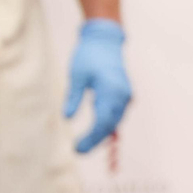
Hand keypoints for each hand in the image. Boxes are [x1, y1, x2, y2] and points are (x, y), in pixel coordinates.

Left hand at [64, 19, 132, 152]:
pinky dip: (106, 125)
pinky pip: (116, 115)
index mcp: (111, 91)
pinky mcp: (124, 95)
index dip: (91, 138)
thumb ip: (73, 97)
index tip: (77, 148)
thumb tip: (67, 118)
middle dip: (95, 140)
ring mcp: (125, 96)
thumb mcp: (76, 75)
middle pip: (110, 125)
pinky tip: (95, 132)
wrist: (105, 41)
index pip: (102, 122)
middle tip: (78, 150)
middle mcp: (122, 96)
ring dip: (101, 134)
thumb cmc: (89, 56)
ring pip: (114, 121)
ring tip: (84, 144)